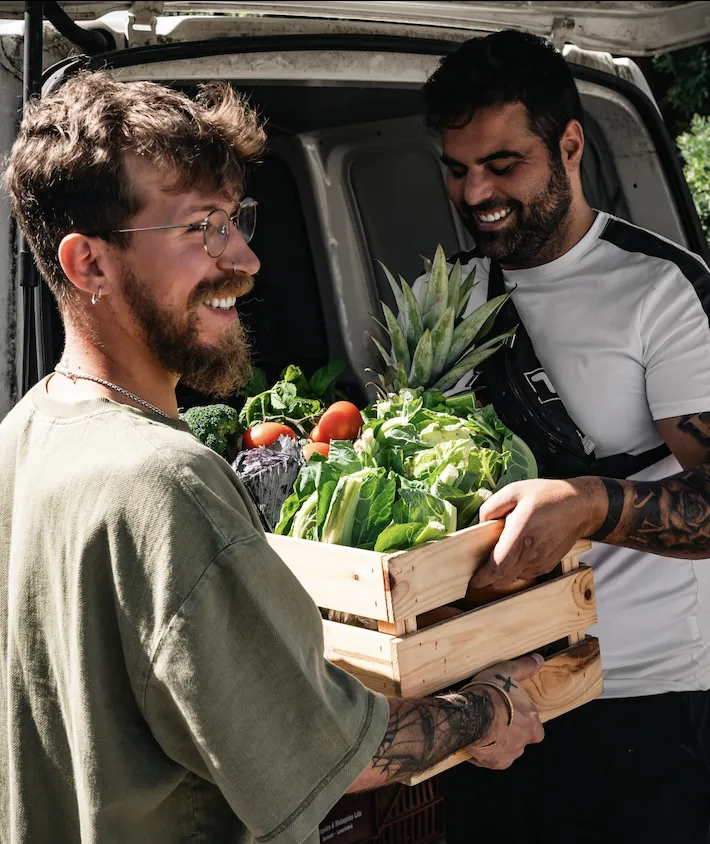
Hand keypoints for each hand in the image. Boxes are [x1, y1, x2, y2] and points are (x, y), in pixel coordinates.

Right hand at [461, 654, 544, 769]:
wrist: (470, 714)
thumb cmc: (489, 691)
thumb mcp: (507, 671)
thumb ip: (525, 667)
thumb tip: (540, 659)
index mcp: (531, 719)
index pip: (535, 724)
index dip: (522, 718)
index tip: (509, 711)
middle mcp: (524, 738)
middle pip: (522, 738)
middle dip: (512, 733)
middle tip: (496, 722)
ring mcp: (511, 753)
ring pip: (509, 749)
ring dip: (500, 742)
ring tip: (484, 730)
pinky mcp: (496, 762)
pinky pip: (493, 759)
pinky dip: (487, 753)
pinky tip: (477, 742)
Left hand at [471, 476, 604, 587]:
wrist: (579, 506)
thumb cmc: (546, 496)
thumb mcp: (514, 491)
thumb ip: (492, 507)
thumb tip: (481, 525)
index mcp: (521, 532)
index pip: (498, 565)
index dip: (483, 577)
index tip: (473, 580)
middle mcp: (531, 551)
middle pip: (504, 577)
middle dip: (488, 578)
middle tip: (477, 571)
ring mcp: (541, 561)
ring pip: (514, 577)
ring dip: (502, 572)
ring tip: (497, 556)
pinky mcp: (548, 564)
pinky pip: (525, 573)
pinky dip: (515, 569)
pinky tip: (515, 553)